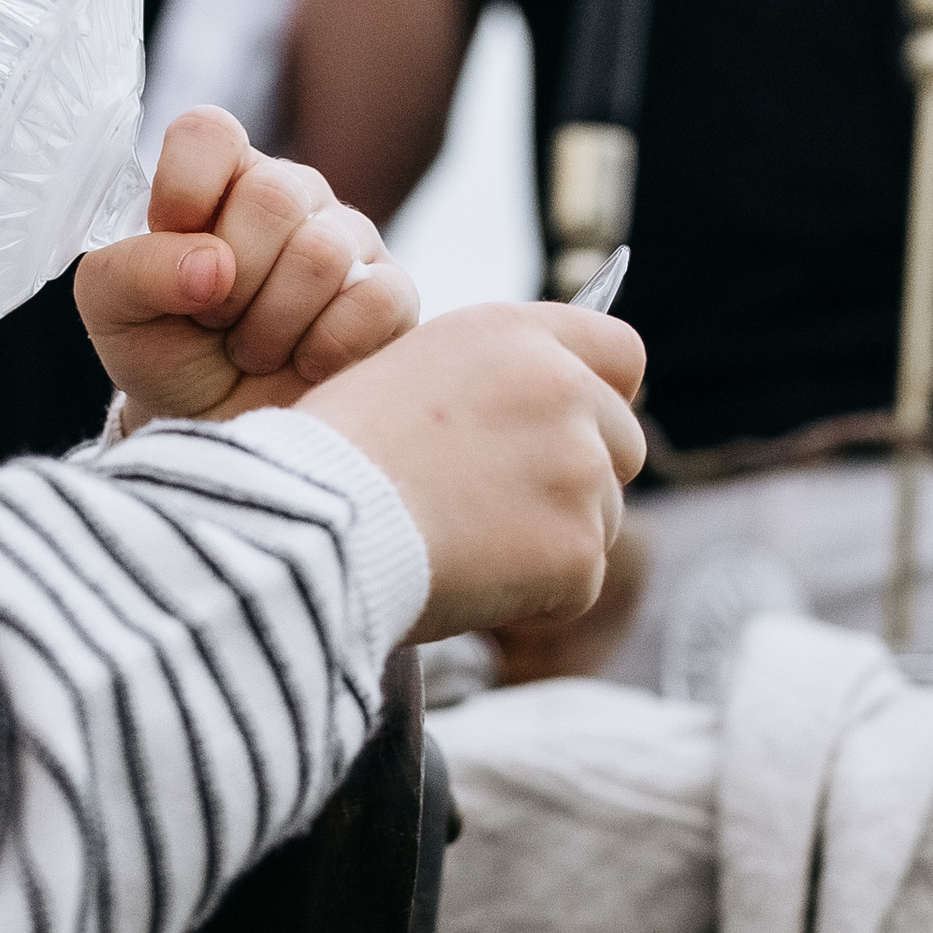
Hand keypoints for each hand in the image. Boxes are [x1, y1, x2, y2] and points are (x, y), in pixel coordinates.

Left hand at [74, 108, 419, 430]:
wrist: (214, 433)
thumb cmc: (165, 353)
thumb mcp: (112, 312)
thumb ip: (134, 269)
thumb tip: (211, 265)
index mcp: (220, 175)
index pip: (209, 132)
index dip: (184, 190)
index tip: (171, 242)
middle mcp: (292, 193)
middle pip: (273, 196)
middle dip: (229, 280)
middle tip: (213, 318)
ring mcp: (350, 241)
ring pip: (320, 255)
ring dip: (269, 325)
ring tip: (251, 348)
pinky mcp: (394, 296)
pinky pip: (370, 304)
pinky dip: (320, 351)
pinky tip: (300, 362)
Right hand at [302, 301, 647, 644]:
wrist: (308, 531)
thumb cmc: (331, 460)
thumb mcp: (408, 375)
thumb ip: (490, 382)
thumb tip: (540, 418)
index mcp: (515, 335)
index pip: (621, 352)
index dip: (604, 394)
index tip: (579, 426)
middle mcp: (563, 390)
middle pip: (624, 443)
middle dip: (580, 479)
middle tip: (501, 509)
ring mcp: (580, 470)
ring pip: (604, 519)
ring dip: (553, 541)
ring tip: (464, 546)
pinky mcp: (579, 550)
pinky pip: (578, 583)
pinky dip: (534, 597)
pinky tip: (467, 582)